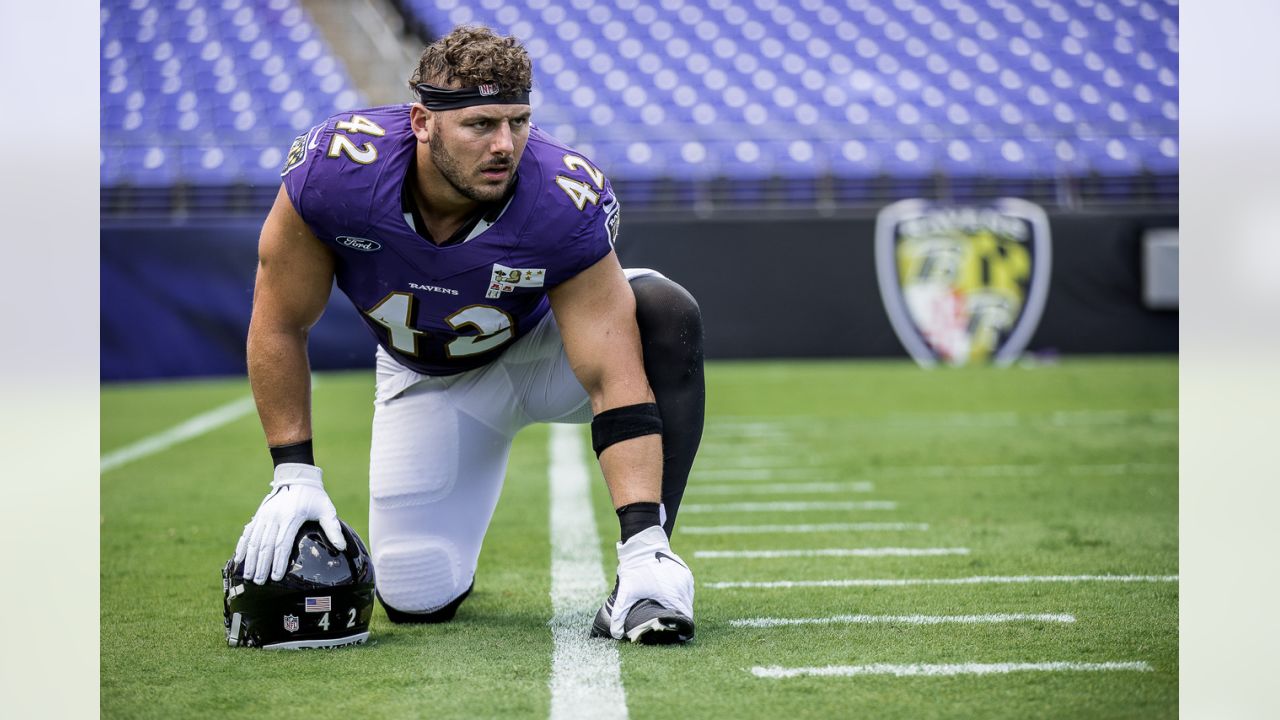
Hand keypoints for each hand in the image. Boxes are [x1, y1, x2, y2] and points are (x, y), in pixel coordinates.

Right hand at [233, 463, 346, 583]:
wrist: (297, 477)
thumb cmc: (315, 496)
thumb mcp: (327, 509)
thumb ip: (333, 528)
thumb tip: (342, 547)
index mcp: (291, 517)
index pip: (282, 544)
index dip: (278, 562)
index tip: (275, 577)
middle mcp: (274, 517)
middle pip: (265, 546)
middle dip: (261, 565)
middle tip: (258, 582)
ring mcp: (265, 515)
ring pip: (254, 541)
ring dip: (250, 559)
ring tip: (247, 576)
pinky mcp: (259, 515)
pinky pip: (248, 533)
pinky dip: (242, 546)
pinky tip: (238, 559)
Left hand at [609, 525, 693, 639]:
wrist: (642, 545)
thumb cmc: (635, 569)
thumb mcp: (626, 592)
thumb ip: (620, 614)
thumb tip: (615, 634)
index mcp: (672, 595)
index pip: (684, 618)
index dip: (680, 627)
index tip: (674, 632)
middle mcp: (683, 587)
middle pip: (687, 610)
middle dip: (680, 618)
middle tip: (668, 624)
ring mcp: (686, 578)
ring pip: (688, 600)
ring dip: (682, 607)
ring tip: (670, 612)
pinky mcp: (686, 572)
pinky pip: (688, 589)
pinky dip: (682, 596)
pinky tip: (672, 598)